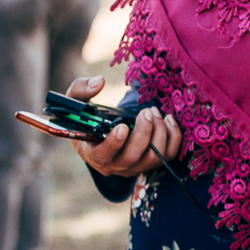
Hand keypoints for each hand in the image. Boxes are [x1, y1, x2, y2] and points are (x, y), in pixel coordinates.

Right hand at [64, 75, 182, 177]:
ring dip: (158, 133)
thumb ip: (81, 89)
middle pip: (131, 158)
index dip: (114, 143)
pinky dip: (172, 138)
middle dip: (143, 133)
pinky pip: (167, 156)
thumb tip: (99, 82)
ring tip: (154, 111)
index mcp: (91, 152)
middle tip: (146, 112)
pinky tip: (168, 119)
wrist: (100, 132)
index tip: (122, 126)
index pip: (102, 156)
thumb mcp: (76, 103)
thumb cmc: (86, 118)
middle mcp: (113, 165)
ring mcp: (133, 167)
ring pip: (151, 158)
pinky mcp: (149, 163)